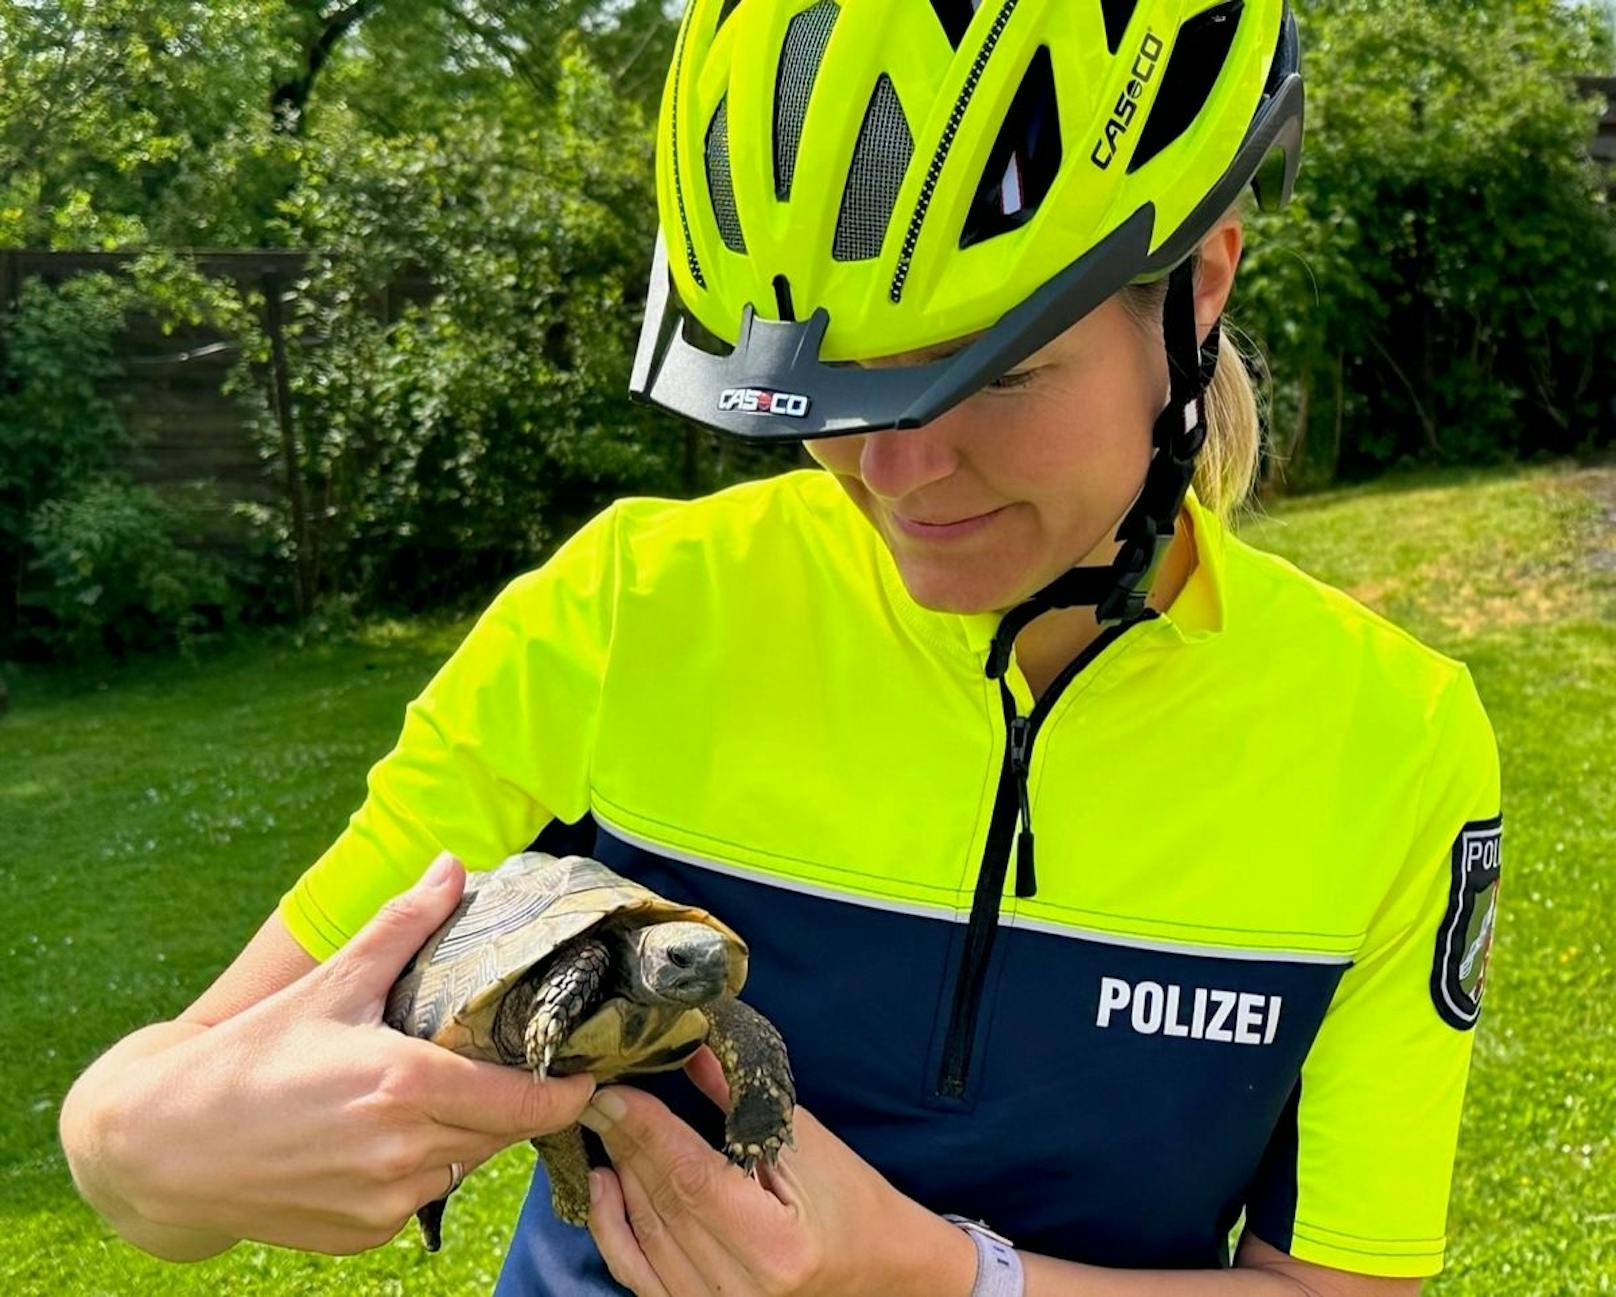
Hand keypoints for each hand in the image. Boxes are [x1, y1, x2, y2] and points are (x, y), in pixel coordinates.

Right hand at [96, 854, 594, 1254]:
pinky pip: (420, 1197)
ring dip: (462, 1133)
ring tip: (426, 1092)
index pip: (526, 1102)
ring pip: (462, 1165)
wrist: (163, 1147)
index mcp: (407, 1086)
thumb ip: (403, 927)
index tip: (588, 1073)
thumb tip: (451, 867)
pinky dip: (418, 1167)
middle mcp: (404, 1153)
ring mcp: (384, 1202)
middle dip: (508, 1100)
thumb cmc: (250, 1057)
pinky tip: (380, 1135)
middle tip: (498, 1064)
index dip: (567, 1091)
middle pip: (499, 1131)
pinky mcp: (362, 1236)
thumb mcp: (332, 984)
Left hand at [583, 1049, 974, 1296]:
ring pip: (645, 1235)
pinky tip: (603, 1183)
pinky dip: (612, 1228)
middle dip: (626, 1142)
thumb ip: (740, 1100)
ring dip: (618, 1174)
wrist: (874, 1267)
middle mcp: (742, 1289)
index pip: (693, 1180)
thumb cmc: (848, 1199)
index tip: (616, 1090)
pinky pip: (637, 1273)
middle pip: (664, 1205)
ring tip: (604, 1125)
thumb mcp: (806, 1142)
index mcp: (776, 1246)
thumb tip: (690, 1049)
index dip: (648, 1131)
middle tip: (598, 1095)